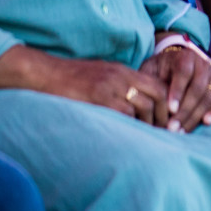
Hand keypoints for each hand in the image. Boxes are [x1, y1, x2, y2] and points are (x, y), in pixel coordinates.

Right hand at [26, 52, 170, 125]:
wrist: (44, 73)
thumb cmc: (71, 78)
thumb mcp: (101, 76)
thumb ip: (120, 85)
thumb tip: (137, 106)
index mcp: (123, 71)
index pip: (158, 86)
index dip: (166, 105)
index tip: (166, 121)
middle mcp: (121, 77)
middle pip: (155, 97)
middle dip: (161, 117)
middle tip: (161, 134)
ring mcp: (109, 87)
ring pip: (142, 107)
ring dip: (146, 124)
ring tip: (145, 139)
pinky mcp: (97, 99)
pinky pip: (123, 114)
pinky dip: (129, 126)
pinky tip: (127, 136)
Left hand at [140, 47, 210, 131]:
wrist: (175, 62)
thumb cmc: (159, 69)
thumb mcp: (151, 69)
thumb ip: (150, 82)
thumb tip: (150, 101)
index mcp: (185, 57)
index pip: (184, 73)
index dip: (178, 91)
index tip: (170, 109)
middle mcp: (203, 65)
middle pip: (199, 88)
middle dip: (185, 110)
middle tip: (172, 127)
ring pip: (209, 97)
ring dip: (195, 116)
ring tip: (181, 131)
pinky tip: (206, 122)